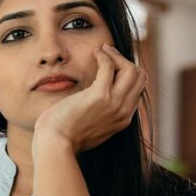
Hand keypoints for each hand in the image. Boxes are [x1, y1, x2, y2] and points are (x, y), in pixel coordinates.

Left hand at [33, 44, 147, 154]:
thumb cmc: (65, 136)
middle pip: (139, 78)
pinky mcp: (100, 95)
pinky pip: (109, 66)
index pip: (137, 90)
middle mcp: (123, 112)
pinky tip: (95, 53)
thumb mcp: (91, 128)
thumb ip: (100, 116)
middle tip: (109, 54)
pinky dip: (104, 56)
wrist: (55, 144)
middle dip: (126, 62)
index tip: (113, 66)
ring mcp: (114, 103)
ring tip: (103, 51)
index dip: (127, 75)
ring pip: (131, 70)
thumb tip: (95, 104)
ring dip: (117, 56)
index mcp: (122, 120)